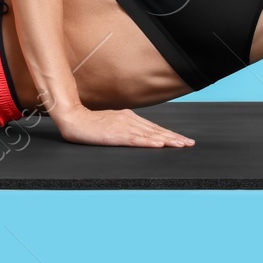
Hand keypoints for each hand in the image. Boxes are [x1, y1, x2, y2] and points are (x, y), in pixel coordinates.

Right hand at [53, 105, 194, 147]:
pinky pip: (136, 139)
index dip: (169, 134)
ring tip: (180, 144)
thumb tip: (139, 134)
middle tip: (189, 143)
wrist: (74, 118)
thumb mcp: (112, 124)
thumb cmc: (90, 123)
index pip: (153, 128)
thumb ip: (125, 127)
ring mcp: (124, 127)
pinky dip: (149, 142)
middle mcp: (129, 120)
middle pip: (156, 130)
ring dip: (167, 140)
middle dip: (174, 137)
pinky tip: (158, 145)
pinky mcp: (116, 135)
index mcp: (129, 117)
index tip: (183, 139)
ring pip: (150, 135)